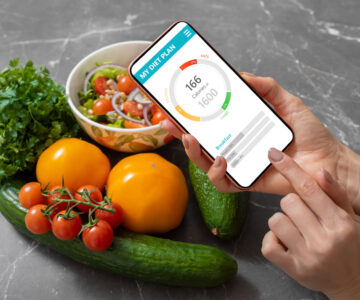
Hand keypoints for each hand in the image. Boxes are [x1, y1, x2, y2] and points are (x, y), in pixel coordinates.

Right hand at [161, 73, 359, 204]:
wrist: (326, 159)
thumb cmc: (309, 134)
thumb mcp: (286, 102)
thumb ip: (266, 87)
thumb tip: (241, 75)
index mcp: (241, 130)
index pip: (209, 124)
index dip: (189, 117)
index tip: (175, 107)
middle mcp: (236, 148)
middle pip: (200, 144)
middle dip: (180, 134)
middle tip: (170, 122)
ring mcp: (239, 166)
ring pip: (205, 165)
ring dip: (194, 153)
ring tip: (192, 139)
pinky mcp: (246, 182)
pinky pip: (223, 183)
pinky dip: (217, 173)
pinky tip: (222, 159)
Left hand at [262, 148, 359, 298]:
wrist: (353, 282)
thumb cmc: (350, 245)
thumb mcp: (350, 218)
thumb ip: (334, 194)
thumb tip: (319, 171)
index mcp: (339, 224)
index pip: (308, 189)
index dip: (289, 168)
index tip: (274, 154)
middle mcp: (324, 240)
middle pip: (288, 202)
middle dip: (292, 204)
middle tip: (302, 214)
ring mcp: (307, 257)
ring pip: (275, 221)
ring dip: (281, 222)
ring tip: (295, 229)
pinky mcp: (293, 270)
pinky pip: (268, 246)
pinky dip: (272, 241)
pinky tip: (285, 243)